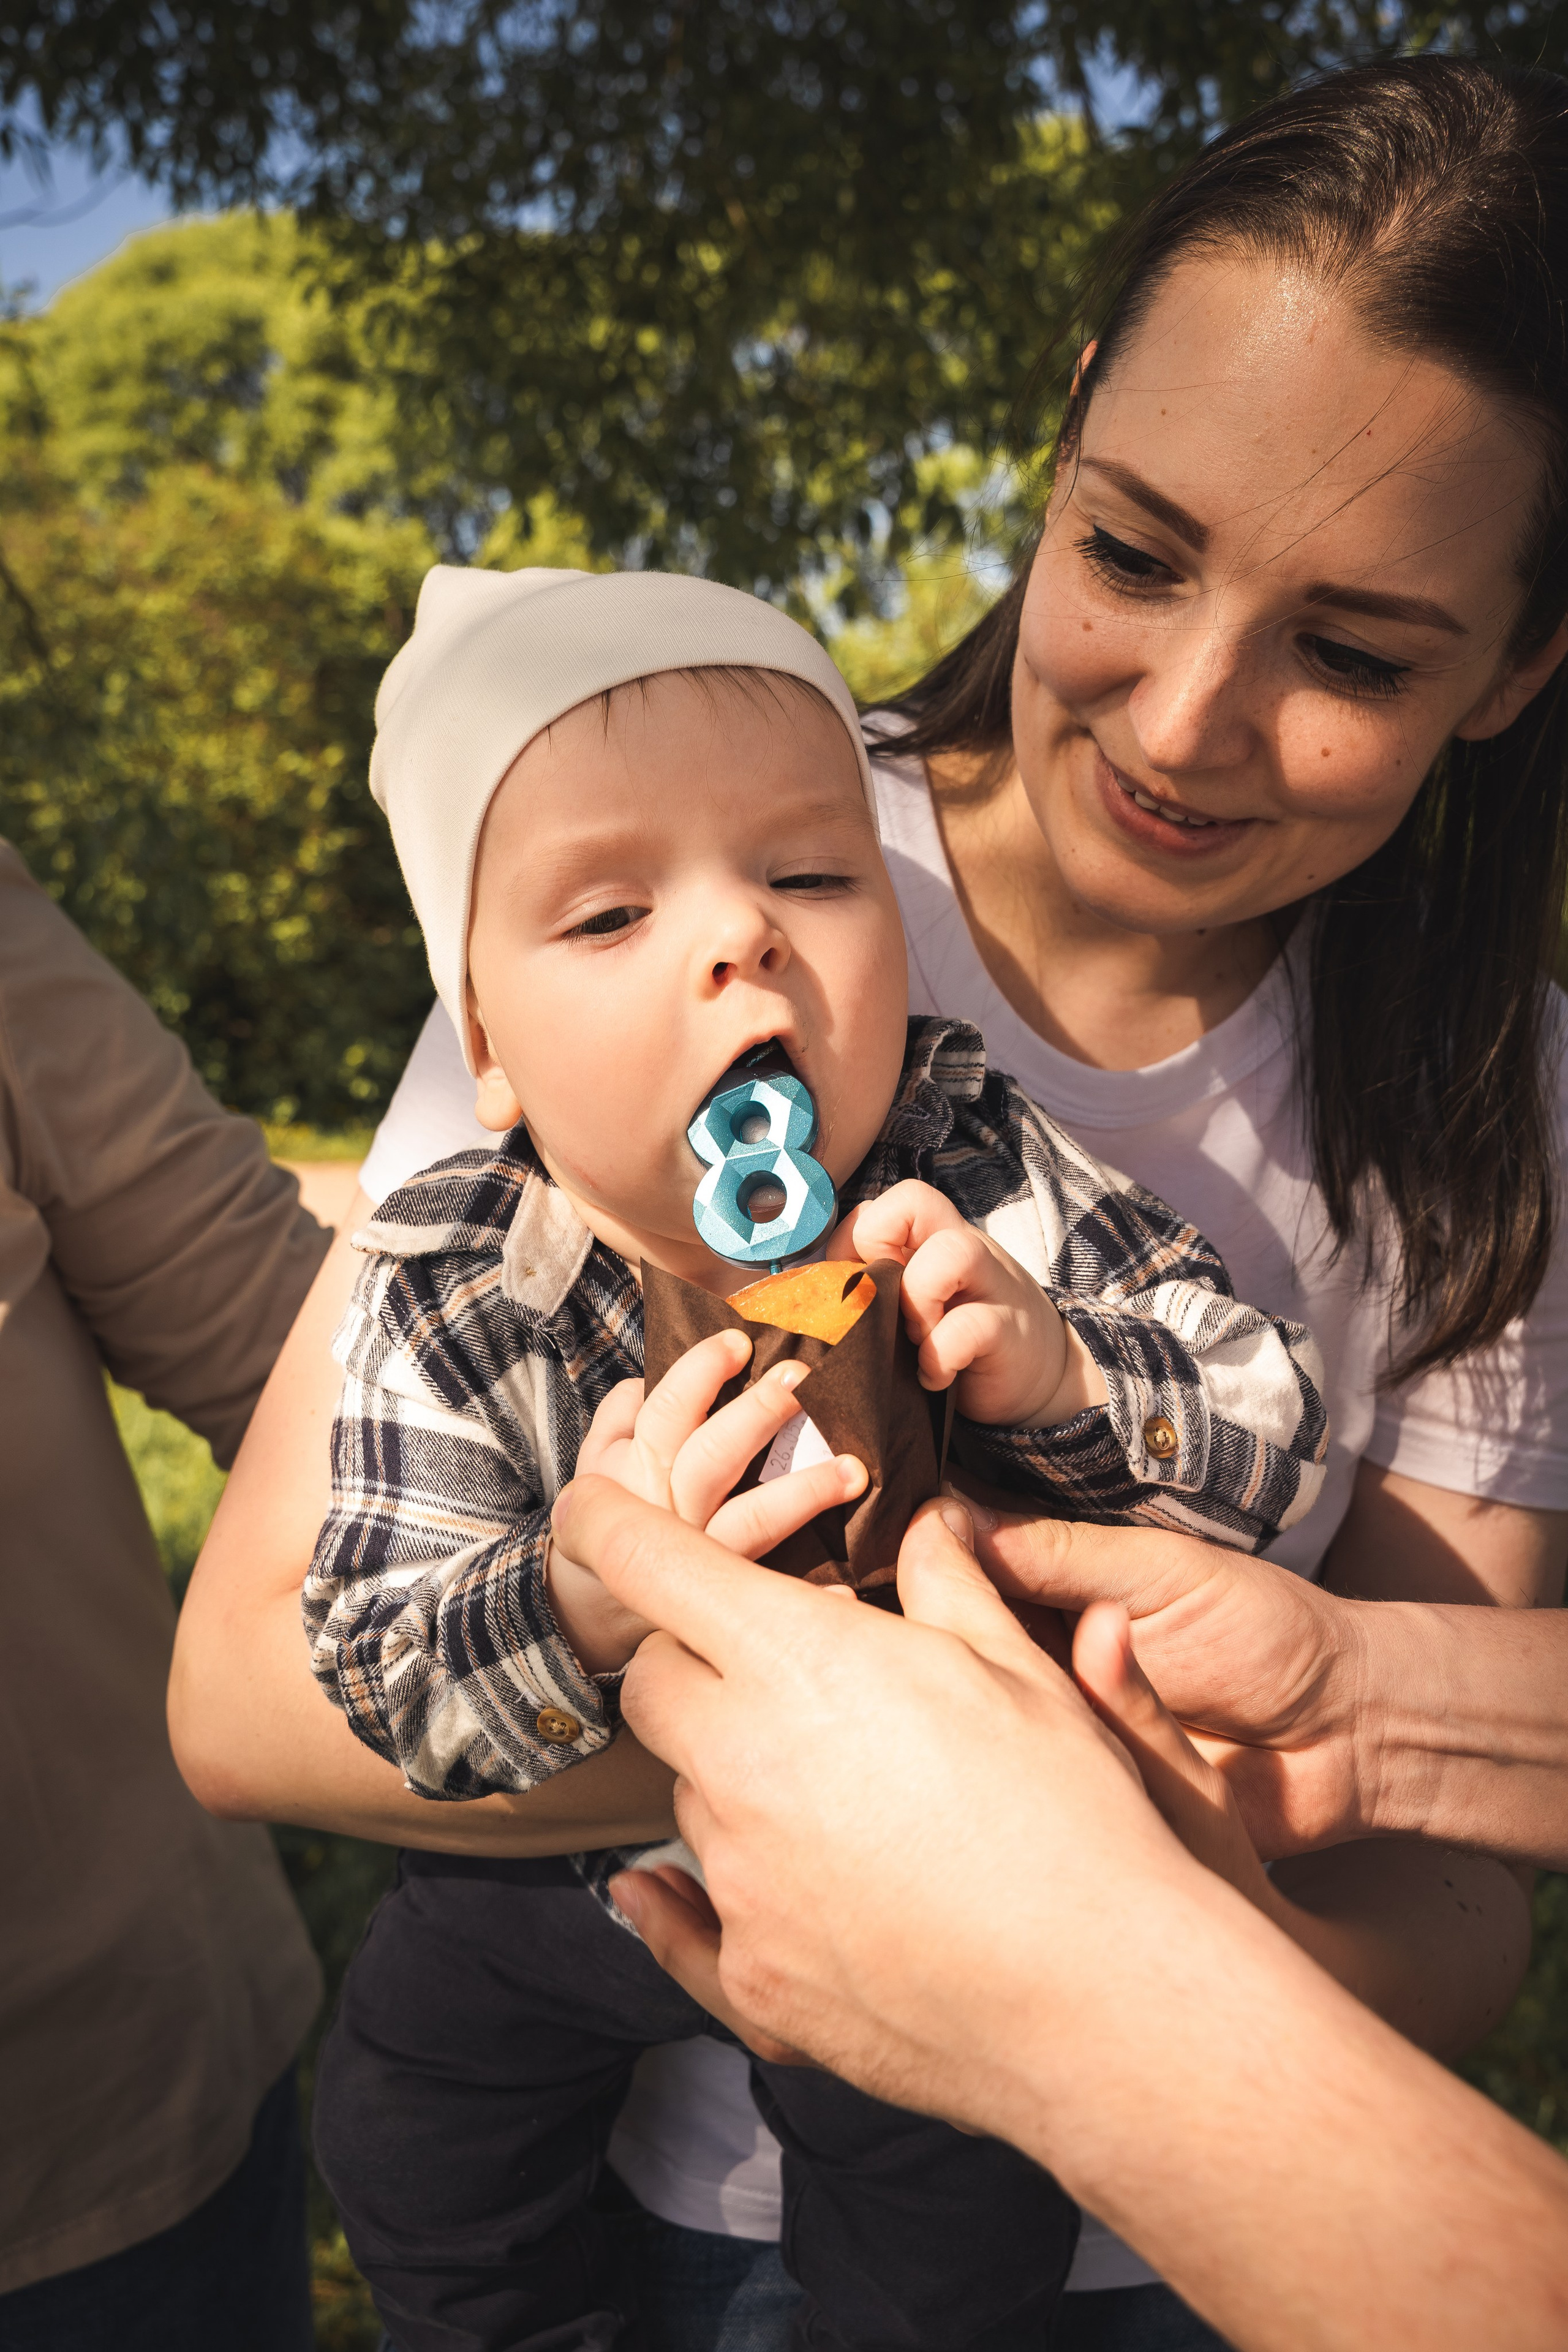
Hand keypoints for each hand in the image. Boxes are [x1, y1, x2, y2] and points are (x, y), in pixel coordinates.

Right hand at [547, 1329, 866, 1672]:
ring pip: (750, 1521)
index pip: (667, 1410)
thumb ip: (623, 1410)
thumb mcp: (602, 1453)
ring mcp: (699, 1554)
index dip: (701, 1372)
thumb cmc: (616, 1503)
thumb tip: (653, 1378)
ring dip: (803, 1493)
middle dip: (758, 1414)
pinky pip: (769, 1593)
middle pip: (712, 1457)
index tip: (740, 1341)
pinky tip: (846, 1590)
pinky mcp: (725, 1594)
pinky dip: (809, 1594)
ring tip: (854, 1470)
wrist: (598, 1599)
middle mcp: (665, 1509)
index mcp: (633, 1464)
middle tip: (802, 1377)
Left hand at [563, 1477, 1567, 2351]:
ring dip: (733, 1776)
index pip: (649, 1565)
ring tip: (846, 1799)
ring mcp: (739, 1882)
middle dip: (689, 1659)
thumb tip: (924, 1525)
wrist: (1111, 2005)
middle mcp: (742, 1764)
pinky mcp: (752, 1983)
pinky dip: (695, 1900)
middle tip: (774, 1670)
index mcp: (800, 1664)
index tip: (591, 1507)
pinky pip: (687, 1923)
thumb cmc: (1077, 1819)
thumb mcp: (1018, 1670)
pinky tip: (680, 1892)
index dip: (608, 1523)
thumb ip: (946, 1586)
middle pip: (651, 1682)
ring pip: (687, 1795)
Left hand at [832, 1180, 1104, 1425]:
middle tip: (880, 1307)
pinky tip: (934, 1376)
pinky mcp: (1008, 1330)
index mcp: (931, 1238)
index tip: (853, 1290)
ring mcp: (991, 1284)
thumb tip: (814, 1302)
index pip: (885, 1201)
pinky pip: (971, 1326)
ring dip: (917, 1300)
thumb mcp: (914, 1306)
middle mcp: (962, 1247)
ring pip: (953, 1250)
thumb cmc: (958, 1337)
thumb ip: (876, 1292)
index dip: (854, 1238)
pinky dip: (941, 1355)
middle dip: (879, 1250)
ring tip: (913, 1339)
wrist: (1039, 1376)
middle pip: (916, 1199)